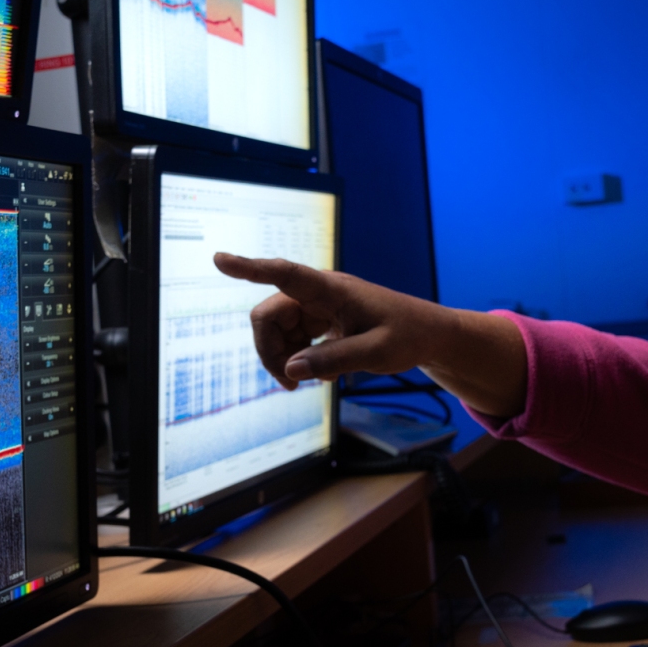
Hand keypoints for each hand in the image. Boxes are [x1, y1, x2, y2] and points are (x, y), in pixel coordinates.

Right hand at [211, 253, 528, 417]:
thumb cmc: (408, 335)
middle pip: (269, 316)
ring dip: (283, 360)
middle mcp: (318, 294)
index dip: (249, 268)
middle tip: (291, 386)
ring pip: (276, 332)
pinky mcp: (319, 322)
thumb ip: (334, 360)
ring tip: (310, 383)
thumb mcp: (377, 352)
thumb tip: (290, 370)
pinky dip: (297, 360)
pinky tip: (322, 374)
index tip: (220, 260)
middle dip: (270, 351)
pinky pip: (291, 341)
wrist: (427, 335)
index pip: (284, 274)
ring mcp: (317, 308)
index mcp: (332, 289)